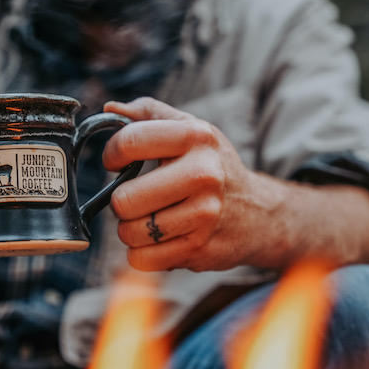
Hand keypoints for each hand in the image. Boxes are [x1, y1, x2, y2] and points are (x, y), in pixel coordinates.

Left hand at [102, 97, 259, 272]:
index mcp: (196, 137)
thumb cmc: (214, 167)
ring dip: (131, 228)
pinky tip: (159, 238)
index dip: (112, 154)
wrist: (258, 213)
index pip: (130, 143)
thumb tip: (109, 109)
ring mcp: (203, 215)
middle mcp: (204, 175)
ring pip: (129, 232)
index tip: (116, 162)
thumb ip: (149, 113)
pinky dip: (142, 252)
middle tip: (137, 196)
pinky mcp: (199, 249)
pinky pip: (142, 259)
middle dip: (121, 200)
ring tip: (150, 217)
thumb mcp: (191, 130)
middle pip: (124, 198)